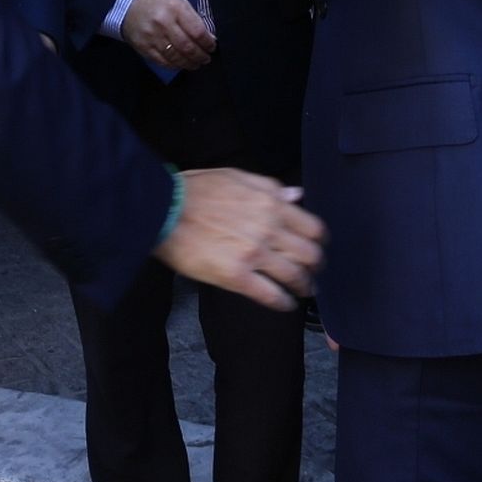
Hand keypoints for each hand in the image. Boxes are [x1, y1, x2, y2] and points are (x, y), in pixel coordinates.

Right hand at [121, 0, 214, 69]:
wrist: (128, 3)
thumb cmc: (158, 1)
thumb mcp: (178, 1)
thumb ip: (193, 19)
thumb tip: (208, 38)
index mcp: (175, 8)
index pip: (197, 31)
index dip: (207, 43)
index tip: (212, 47)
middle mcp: (164, 23)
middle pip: (187, 46)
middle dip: (200, 56)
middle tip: (206, 59)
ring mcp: (152, 37)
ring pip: (176, 57)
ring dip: (189, 63)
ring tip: (196, 64)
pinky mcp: (144, 47)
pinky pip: (163, 61)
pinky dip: (175, 65)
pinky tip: (181, 64)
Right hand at [154, 169, 325, 310]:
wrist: (162, 209)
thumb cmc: (194, 189)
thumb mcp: (234, 176)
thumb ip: (269, 187)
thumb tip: (297, 195)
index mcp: (270, 203)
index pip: (313, 227)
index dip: (319, 241)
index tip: (316, 247)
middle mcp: (268, 228)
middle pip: (310, 255)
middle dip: (315, 266)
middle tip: (311, 272)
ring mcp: (253, 254)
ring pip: (294, 277)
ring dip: (303, 287)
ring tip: (301, 291)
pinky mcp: (236, 276)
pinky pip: (270, 295)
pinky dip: (283, 302)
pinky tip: (285, 304)